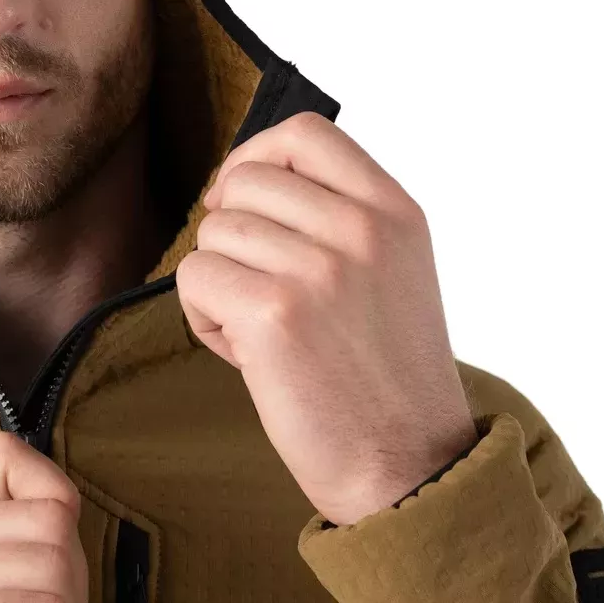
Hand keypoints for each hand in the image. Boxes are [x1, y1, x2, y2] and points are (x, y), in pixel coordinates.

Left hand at [176, 111, 477, 525]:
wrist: (408, 468)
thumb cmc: (385, 379)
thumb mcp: (392, 272)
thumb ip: (338, 219)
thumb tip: (243, 183)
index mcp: (395, 212)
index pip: (304, 134)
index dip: (255, 159)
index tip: (245, 201)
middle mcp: (361, 229)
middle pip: (245, 182)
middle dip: (232, 233)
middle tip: (259, 290)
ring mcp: (318, 269)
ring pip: (214, 233)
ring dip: (218, 282)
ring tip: (260, 331)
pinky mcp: (273, 313)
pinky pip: (194, 279)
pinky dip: (203, 318)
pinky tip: (244, 353)